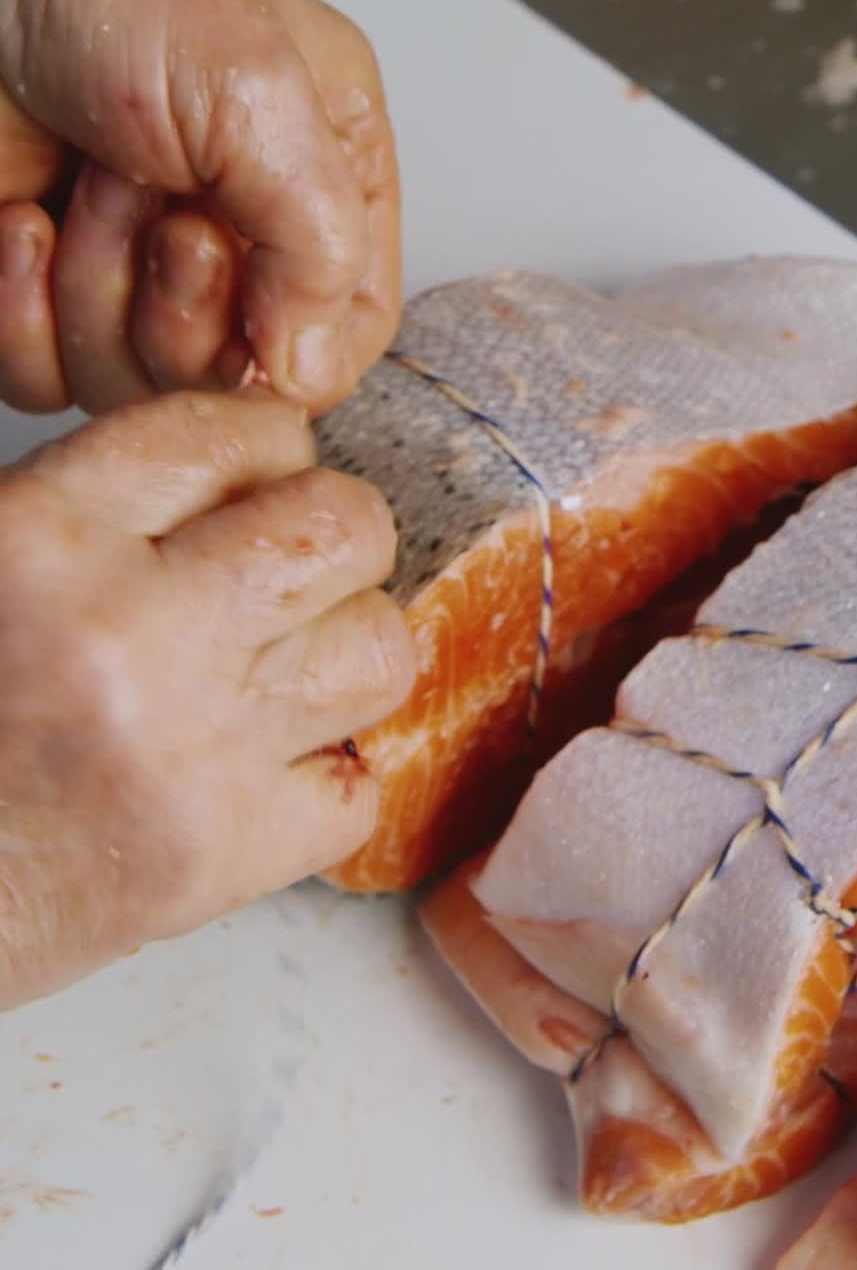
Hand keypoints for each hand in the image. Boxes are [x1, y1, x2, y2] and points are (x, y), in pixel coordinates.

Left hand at [0, 0, 400, 416]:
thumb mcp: (258, 96)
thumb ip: (323, 248)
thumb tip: (305, 374)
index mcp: (321, 184)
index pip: (347, 334)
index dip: (298, 354)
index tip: (252, 326)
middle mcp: (239, 238)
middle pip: (239, 377)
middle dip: (183, 307)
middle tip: (158, 206)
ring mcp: (139, 275)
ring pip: (142, 387)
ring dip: (98, 293)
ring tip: (84, 184)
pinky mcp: (48, 300)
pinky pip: (50, 384)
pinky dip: (23, 319)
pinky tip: (21, 225)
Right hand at [0, 391, 414, 1008]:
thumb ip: (105, 502)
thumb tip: (254, 465)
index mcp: (45, 537)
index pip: (239, 433)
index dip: (271, 451)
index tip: (264, 484)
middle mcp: (132, 631)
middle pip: (343, 528)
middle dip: (340, 539)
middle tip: (301, 575)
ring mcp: (195, 748)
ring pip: (379, 651)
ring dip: (350, 656)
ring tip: (290, 677)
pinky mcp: (228, 854)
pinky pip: (359, 791)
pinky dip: (327, 786)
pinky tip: (267, 776)